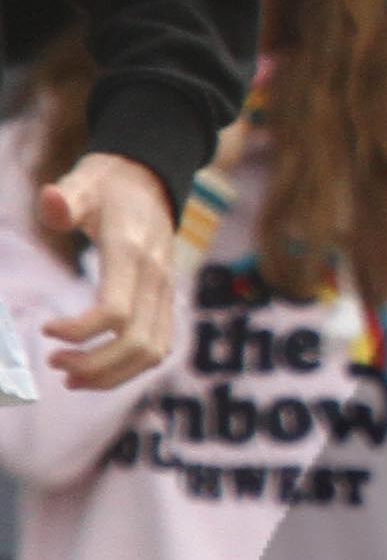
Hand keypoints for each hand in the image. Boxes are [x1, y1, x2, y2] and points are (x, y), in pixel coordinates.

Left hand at [36, 152, 184, 391]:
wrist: (152, 182)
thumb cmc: (108, 186)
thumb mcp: (84, 182)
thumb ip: (66, 197)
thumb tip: (50, 198)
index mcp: (131, 252)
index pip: (115, 310)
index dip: (79, 330)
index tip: (45, 330)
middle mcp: (156, 277)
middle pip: (135, 341)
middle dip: (93, 364)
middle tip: (53, 363)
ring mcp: (166, 292)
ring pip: (152, 352)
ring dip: (112, 374)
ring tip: (71, 377)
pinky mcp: (167, 302)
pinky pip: (158, 347)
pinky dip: (128, 368)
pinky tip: (96, 369)